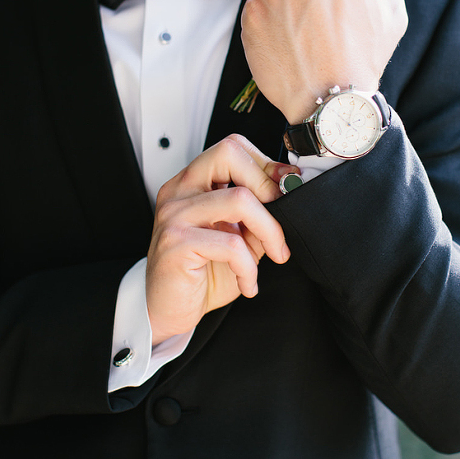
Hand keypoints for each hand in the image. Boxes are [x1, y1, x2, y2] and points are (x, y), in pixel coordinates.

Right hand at [146, 135, 297, 344]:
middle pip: (229, 155)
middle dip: (268, 186)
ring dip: (270, 231)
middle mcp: (179, 192)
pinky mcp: (174, 243)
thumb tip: (291, 191)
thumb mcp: (240, 236)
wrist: (168, 310)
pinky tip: (249, 283)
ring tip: (275, 255)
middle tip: (282, 221)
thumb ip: (259, 213)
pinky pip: (230, 244)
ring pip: (239, 200)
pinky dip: (249, 267)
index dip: (266, 164)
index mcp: (192, 183)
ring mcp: (174, 215)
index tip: (287, 189)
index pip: (231, 147)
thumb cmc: (203, 272)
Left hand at [241, 0, 408, 123]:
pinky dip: (269, 20)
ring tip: (304, 36)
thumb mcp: (393, 16)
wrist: (329, 100)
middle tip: (323, 26)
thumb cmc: (365, 58)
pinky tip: (286, 42)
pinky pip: (259, 4)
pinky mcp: (252, 10)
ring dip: (289, 2)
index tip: (343, 11)